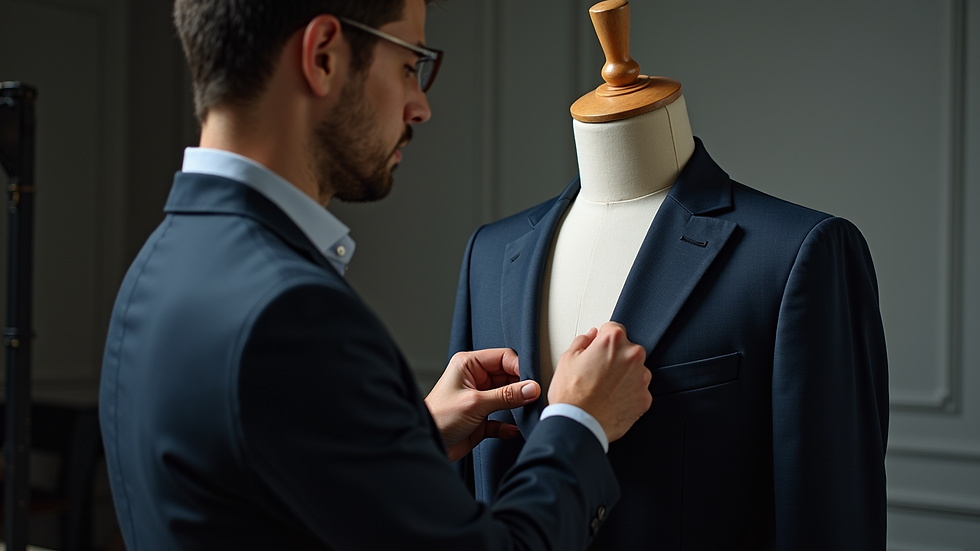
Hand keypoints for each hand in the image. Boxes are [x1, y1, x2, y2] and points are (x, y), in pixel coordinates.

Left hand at [425, 348, 540, 461]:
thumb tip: (531, 388)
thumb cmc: (438, 418)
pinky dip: (508, 424)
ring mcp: (479, 399)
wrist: (427, 445)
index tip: (533, 382)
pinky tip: (513, 430)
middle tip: (533, 398)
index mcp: (469, 365)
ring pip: (507, 397)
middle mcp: (475, 379)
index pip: (503, 358)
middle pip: (508, 377)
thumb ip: (506, 395)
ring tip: (527, 412)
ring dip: (517, 406)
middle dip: (521, 388)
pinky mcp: (481, 419)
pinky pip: (502, 418)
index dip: (520, 368)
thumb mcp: (475, 403)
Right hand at [548, 322, 651, 442]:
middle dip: (615, 357)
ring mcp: (642, 378)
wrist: (578, 425)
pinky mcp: (645, 399)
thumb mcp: (567, 359)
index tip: (597, 350)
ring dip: (624, 376)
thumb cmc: (571, 394)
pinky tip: (611, 400)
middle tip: (597, 372)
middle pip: (627, 349)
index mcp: (613, 341)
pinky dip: (628, 394)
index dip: (602, 340)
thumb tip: (591, 336)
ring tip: (603, 389)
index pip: (613, 328)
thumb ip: (583, 341)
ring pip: (635, 370)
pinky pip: (638, 391)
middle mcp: (632, 356)